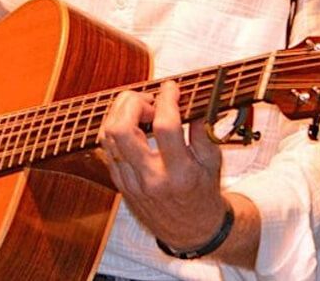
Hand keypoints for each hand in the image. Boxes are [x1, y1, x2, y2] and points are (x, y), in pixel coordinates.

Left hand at [99, 80, 230, 250]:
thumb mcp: (213, 161)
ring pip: (108, 136)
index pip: (166, 126)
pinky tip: (133, 125)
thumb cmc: (204, 193)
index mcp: (179, 173)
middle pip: (122, 129)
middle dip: (133, 103)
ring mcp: (131, 183)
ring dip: (121, 113)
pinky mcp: (120, 184)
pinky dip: (116, 129)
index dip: (167, 99)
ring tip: (142, 111)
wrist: (190, 230)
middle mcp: (151, 179)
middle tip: (151, 102)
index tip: (172, 88)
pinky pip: (106, 148)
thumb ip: (203, 129)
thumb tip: (194, 99)